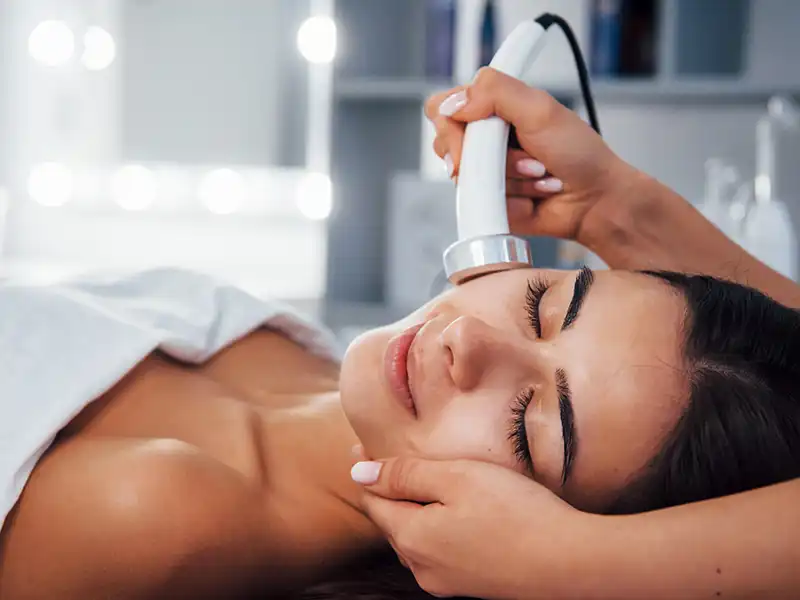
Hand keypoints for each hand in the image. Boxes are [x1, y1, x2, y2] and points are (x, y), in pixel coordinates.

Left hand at [351, 457, 602, 599]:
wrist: (570, 563)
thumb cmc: (514, 511)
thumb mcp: (456, 477)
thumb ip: (404, 474)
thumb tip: (358, 473)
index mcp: (412, 538)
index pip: (373, 500)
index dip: (366, 470)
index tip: (363, 442)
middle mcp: (421, 567)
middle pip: (391, 521)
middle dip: (387, 489)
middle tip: (388, 454)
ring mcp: (445, 581)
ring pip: (414, 536)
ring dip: (411, 508)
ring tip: (420, 478)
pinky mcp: (470, 584)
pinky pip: (437, 549)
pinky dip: (434, 525)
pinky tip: (452, 509)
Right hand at [424, 68, 640, 245]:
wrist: (594, 199)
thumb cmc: (578, 152)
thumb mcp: (540, 109)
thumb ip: (495, 93)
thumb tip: (453, 104)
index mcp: (491, 107)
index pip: (442, 108)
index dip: (451, 124)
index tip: (476, 136)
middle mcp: (481, 138)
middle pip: (446, 145)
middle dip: (490, 155)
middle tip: (528, 155)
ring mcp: (482, 171)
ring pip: (466, 178)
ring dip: (509, 178)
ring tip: (538, 174)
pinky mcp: (487, 200)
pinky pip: (478, 203)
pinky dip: (510, 199)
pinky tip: (533, 195)